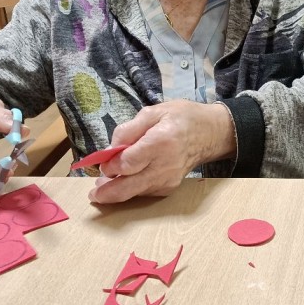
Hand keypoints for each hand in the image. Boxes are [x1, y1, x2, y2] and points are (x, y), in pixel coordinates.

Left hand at [89, 100, 235, 204]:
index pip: (128, 163)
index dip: (110, 165)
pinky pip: (143, 192)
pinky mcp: (169, 188)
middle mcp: (164, 166)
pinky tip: (124, 180)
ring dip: (116, 191)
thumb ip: (128, 129)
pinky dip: (130, 188)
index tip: (102, 162)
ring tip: (104, 184)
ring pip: (134, 193)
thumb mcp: (154, 111)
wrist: (210, 134)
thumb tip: (109, 150)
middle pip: (128, 187)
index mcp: (160, 142)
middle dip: (106, 192)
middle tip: (93, 193)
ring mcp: (168, 181)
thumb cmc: (181, 118)